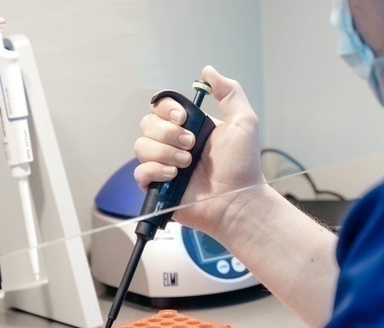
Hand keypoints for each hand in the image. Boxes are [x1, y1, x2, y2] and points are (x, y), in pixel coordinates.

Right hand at [133, 65, 265, 237]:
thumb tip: (208, 71)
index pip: (160, 108)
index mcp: (188, 127)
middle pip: (147, 124)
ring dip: (164, 152)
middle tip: (191, 146)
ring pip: (141, 146)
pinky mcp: (158, 188)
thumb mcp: (244, 122)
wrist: (239, 200)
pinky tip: (174, 175)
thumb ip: (229, 92)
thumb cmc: (243, 166)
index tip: (182, 118)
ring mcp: (164, 166)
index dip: (166, 109)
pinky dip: (154, 170)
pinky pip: (139, 172)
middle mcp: (173, 145)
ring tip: (187, 164)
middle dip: (168, 133)